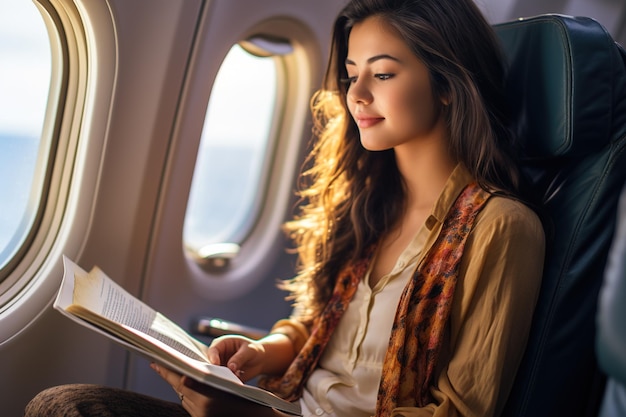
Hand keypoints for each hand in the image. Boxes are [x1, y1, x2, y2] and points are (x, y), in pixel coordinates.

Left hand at [150, 363, 291, 416]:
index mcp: (208, 399)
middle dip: (168, 376)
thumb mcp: (231, 381)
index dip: (169, 373)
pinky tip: (182, 384)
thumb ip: (206, 380)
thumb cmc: (247, 398)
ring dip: (175, 384)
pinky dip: (184, 393)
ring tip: (166, 370)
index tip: (157, 363)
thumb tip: (184, 377)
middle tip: (156, 364)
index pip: (182, 382)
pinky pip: (189, 404)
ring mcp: (201, 416)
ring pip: (182, 397)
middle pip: (179, 390)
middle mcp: (202, 410)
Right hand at [206, 335, 267, 381]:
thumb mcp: (249, 350)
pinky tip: (234, 383)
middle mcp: (219, 355)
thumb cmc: (254, 350)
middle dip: (215, 370)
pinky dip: (227, 383)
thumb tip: (231, 367)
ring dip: (222, 377)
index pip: (213, 350)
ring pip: (216, 373)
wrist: (260, 360)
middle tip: (221, 375)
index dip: (213, 357)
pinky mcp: (225, 375)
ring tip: (231, 379)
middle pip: (211, 363)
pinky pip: (223, 381)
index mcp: (223, 343)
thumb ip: (239, 358)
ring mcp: (221, 366)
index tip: (216, 364)